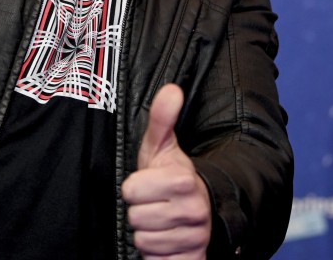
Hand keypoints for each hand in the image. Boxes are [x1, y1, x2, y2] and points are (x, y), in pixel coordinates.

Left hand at [121, 83, 210, 259]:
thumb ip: (162, 118)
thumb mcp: (163, 147)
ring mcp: (195, 239)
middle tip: (153, 203)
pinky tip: (165, 241)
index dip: (133, 188)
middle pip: (135, 218)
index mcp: (184, 180)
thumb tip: (171, 89)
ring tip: (159, 221)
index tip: (147, 184)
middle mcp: (194, 211)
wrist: (201, 211)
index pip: (131, 191)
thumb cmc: (172, 178)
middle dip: (140, 211)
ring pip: (144, 242)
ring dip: (147, 233)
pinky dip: (157, 255)